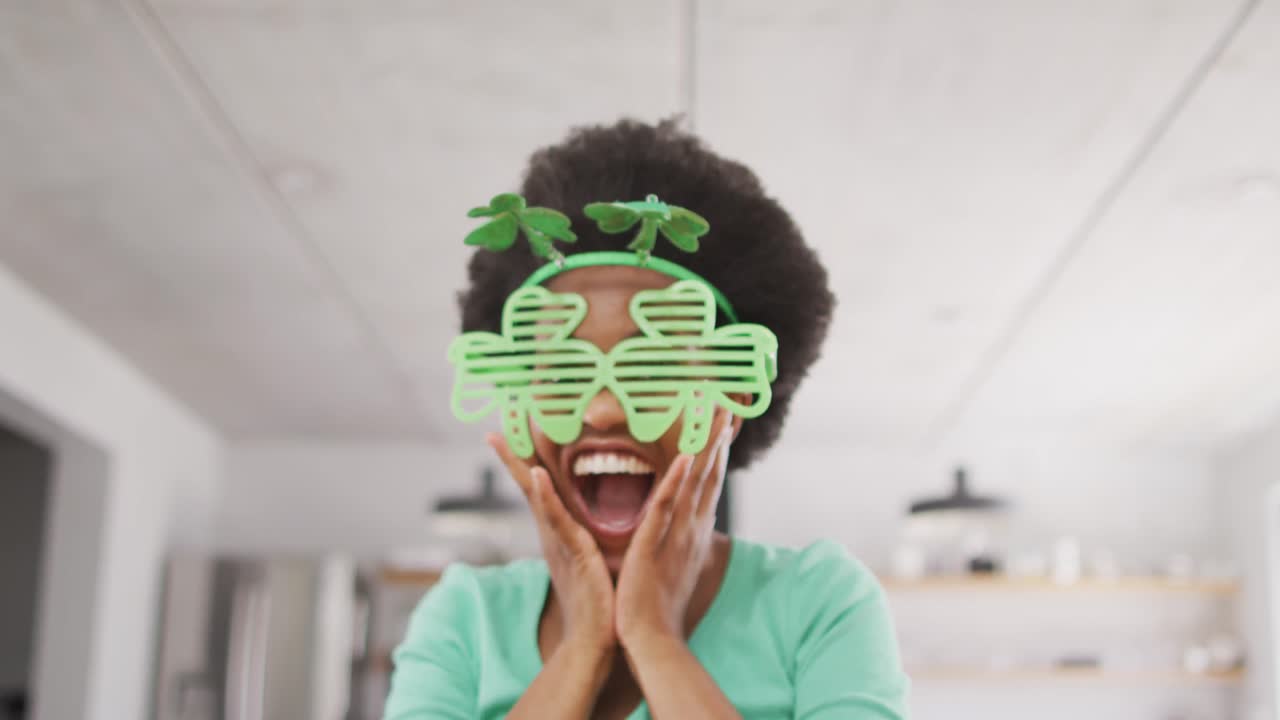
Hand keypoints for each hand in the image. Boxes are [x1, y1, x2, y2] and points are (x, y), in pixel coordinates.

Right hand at [488, 433, 615, 655]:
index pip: (538, 489)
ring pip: (536, 497)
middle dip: (511, 458)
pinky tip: (536, 475)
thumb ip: (590, 541)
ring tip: (504, 441)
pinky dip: (544, 497)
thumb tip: (595, 528)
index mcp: (559, 532)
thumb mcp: (594, 562)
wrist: (598, 640)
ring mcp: (559, 542)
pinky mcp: (573, 552)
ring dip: (521, 468)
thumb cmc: (599, 603)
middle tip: (493, 430)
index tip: (507, 435)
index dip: (523, 461)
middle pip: (527, 487)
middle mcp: (553, 534)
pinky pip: (556, 519)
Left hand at [614, 420, 733, 646]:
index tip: (726, 421)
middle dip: (719, 438)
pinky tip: (685, 456)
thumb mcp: (673, 561)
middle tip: (729, 402)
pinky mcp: (653, 543)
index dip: (718, 450)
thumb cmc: (658, 603)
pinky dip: (677, 480)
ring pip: (694, 483)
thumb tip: (683, 524)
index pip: (710, 482)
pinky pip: (665, 506)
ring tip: (716, 415)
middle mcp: (691, 527)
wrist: (650, 637)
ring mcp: (675, 534)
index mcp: (693, 530)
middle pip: (709, 474)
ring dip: (706, 447)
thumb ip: (678, 537)